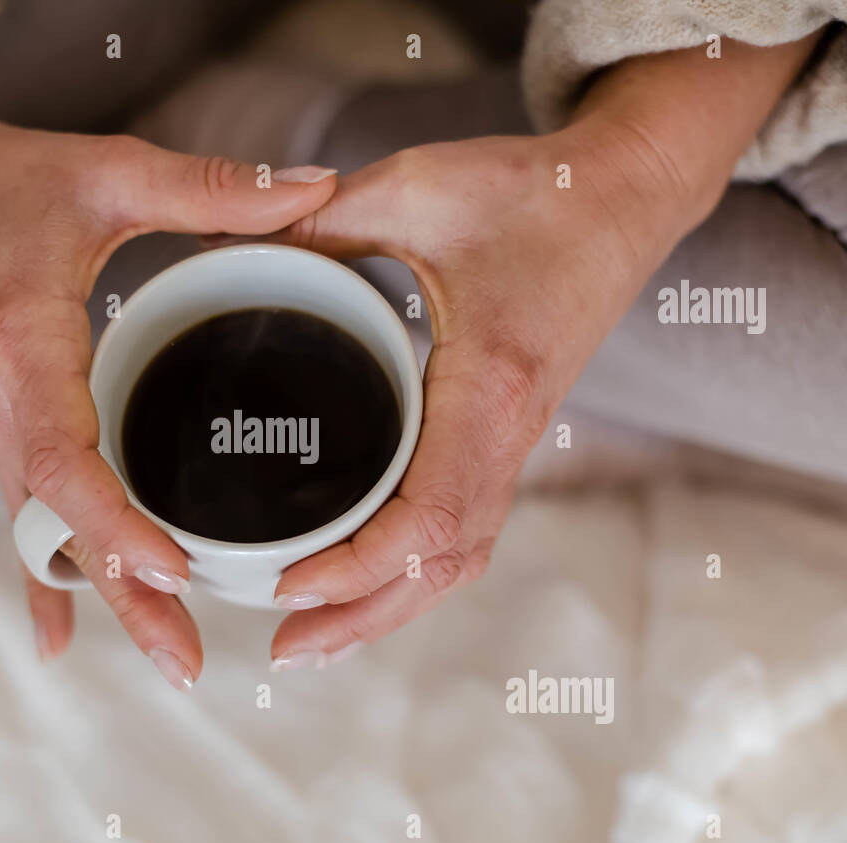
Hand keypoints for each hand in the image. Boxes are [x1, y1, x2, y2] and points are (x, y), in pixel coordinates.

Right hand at [0, 106, 336, 687]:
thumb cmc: (4, 180)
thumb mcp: (106, 170)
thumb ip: (208, 185)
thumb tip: (316, 189)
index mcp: (20, 346)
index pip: (61, 459)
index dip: (114, 523)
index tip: (177, 570)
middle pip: (57, 524)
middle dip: (124, 594)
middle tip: (188, 663)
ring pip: (45, 532)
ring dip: (101, 592)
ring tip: (168, 651)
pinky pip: (23, 516)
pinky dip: (45, 577)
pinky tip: (58, 636)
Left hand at [268, 122, 704, 667]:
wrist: (624, 197)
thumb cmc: (534, 193)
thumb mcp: (414, 189)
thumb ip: (318, 222)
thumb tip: (222, 245)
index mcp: (487, 387)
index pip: (429, 516)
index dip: (358, 568)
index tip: (287, 585)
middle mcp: (508, 433)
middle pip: (442, 566)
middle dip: (362, 616)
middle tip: (283, 649)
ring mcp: (516, 442)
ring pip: (459, 560)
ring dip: (390, 608)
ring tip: (315, 638)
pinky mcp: (509, 436)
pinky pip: (468, 528)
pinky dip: (418, 573)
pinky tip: (372, 583)